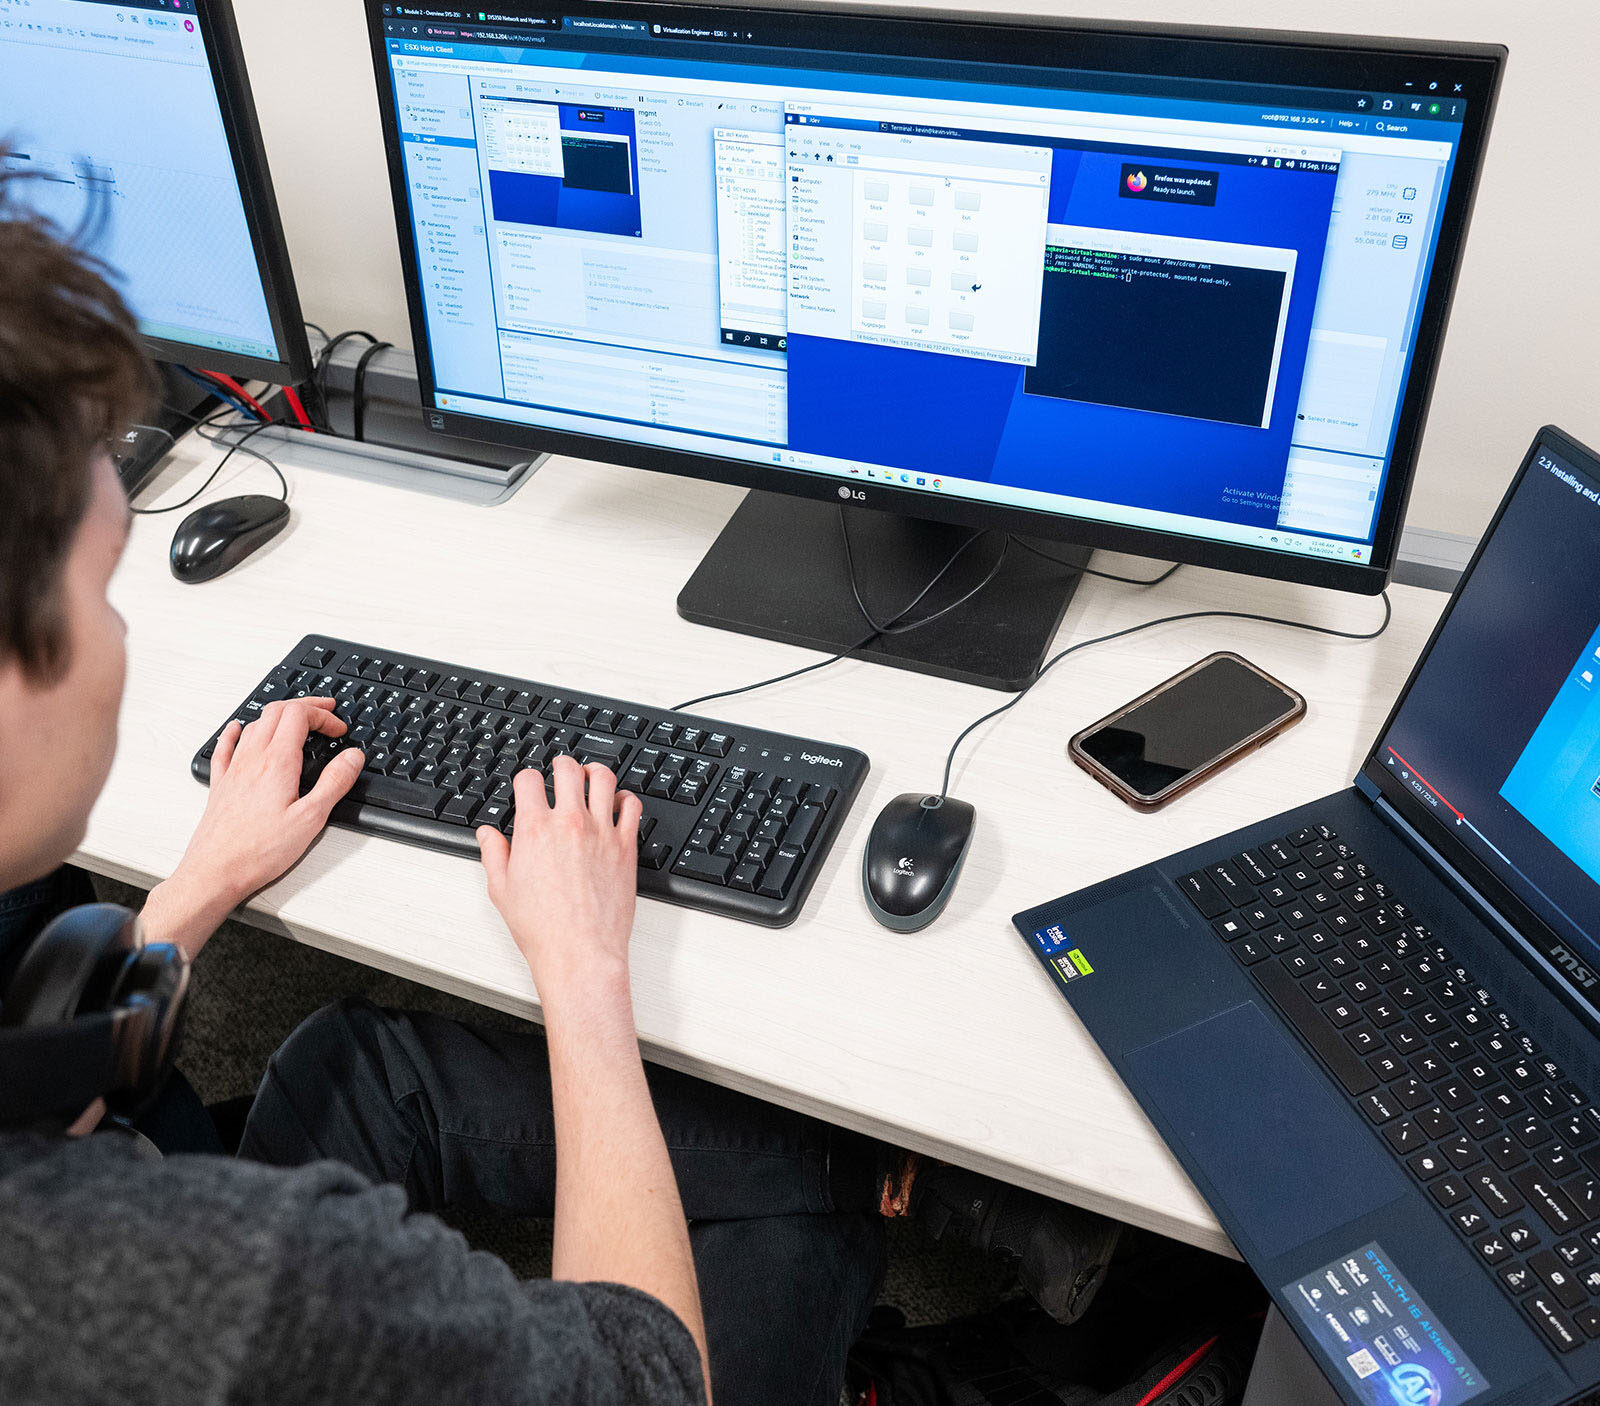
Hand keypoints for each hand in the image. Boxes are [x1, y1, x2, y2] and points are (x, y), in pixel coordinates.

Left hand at [142, 698, 363, 955]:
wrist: (215, 871)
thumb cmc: (259, 851)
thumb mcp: (311, 819)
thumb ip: (334, 783)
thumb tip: (352, 757)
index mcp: (277, 763)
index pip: (299, 716)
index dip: (322, 715)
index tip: (338, 729)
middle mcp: (252, 759)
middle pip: (276, 712)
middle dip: (304, 706)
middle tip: (325, 712)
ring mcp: (233, 770)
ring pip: (254, 725)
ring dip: (278, 715)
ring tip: (296, 720)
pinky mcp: (220, 785)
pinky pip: (225, 747)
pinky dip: (235, 731)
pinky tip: (236, 729)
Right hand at [476, 754, 642, 998]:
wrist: (580, 952)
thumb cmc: (543, 928)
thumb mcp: (502, 890)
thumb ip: (493, 854)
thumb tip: (487, 834)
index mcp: (535, 829)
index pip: (529, 780)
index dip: (526, 779)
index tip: (528, 786)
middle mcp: (569, 823)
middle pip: (568, 769)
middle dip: (561, 765)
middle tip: (560, 770)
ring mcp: (601, 831)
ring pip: (603, 778)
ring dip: (594, 772)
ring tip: (590, 777)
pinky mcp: (626, 845)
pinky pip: (631, 806)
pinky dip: (625, 798)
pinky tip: (618, 803)